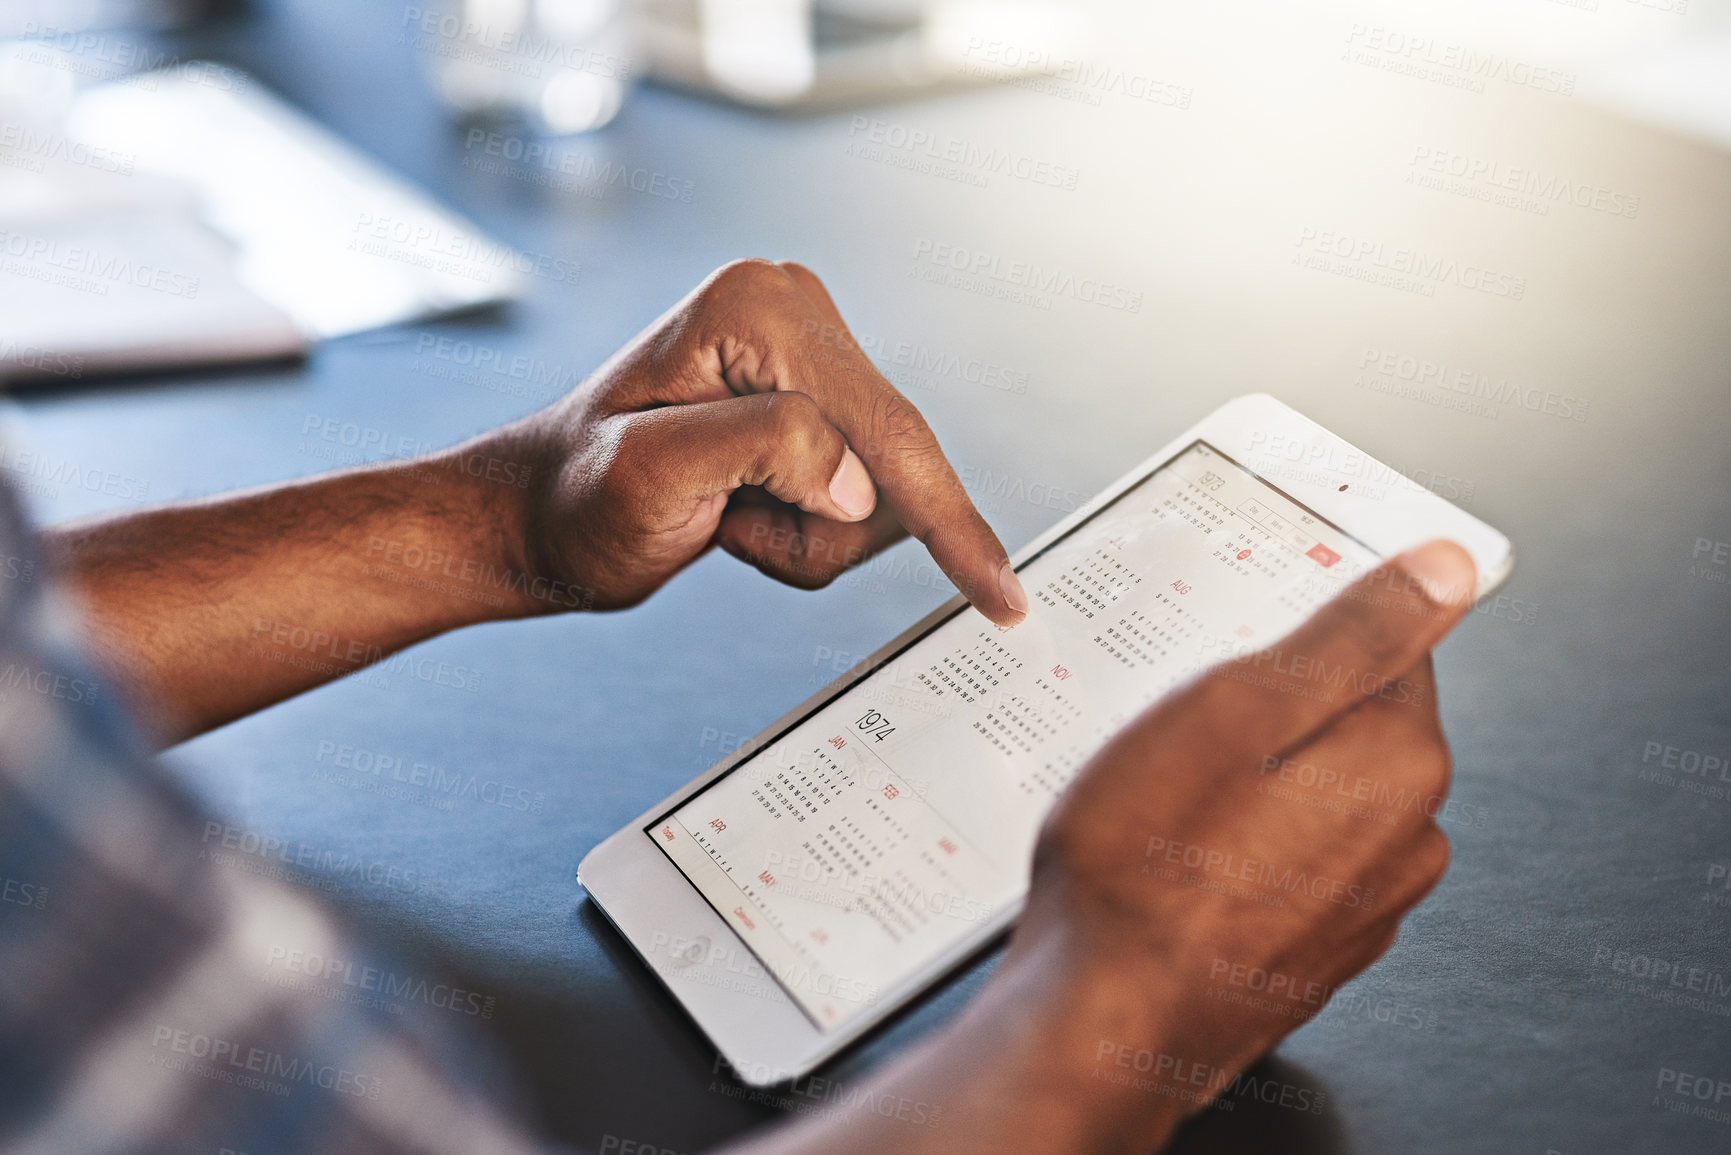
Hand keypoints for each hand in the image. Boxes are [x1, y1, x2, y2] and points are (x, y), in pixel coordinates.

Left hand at [510, 260, 1027, 621]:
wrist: (546, 517)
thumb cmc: (575, 500)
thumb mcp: (646, 476)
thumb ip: (758, 450)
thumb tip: (853, 475)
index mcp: (757, 308)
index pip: (882, 428)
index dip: (947, 518)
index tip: (1001, 594)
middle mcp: (793, 309)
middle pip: (891, 459)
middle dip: (821, 526)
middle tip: (730, 527)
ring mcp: (810, 352)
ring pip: (883, 486)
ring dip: (811, 535)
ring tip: (729, 519)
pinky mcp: (816, 396)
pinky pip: (865, 489)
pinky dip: (809, 529)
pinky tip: (743, 512)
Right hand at [1001, 539, 1478, 1143]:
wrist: (1103, 1022)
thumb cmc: (1143, 872)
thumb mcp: (1233, 711)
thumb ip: (1350, 635)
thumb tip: (1445, 570)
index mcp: (1400, 761)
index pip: (1387, 641)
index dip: (1300, 622)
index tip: (1236, 637)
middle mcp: (1405, 836)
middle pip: (1348, 717)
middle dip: (1271, 705)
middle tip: (1181, 718)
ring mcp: (1364, 900)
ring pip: (1313, 789)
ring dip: (1251, 775)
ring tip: (1165, 791)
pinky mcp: (1316, 941)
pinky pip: (1289, 854)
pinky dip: (1243, 839)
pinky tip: (1176, 850)